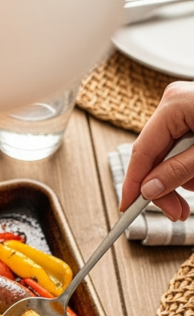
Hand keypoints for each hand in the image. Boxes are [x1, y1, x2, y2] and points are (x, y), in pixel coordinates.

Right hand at [120, 81, 193, 220]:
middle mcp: (174, 103)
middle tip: (179, 212)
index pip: (141, 152)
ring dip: (185, 176)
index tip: (128, 209)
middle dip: (167, 186)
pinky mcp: (193, 115)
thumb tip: (149, 189)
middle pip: (155, 156)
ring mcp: (184, 108)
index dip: (134, 184)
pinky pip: (182, 147)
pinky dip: (191, 164)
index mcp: (173, 105)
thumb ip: (177, 171)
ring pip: (170, 155)